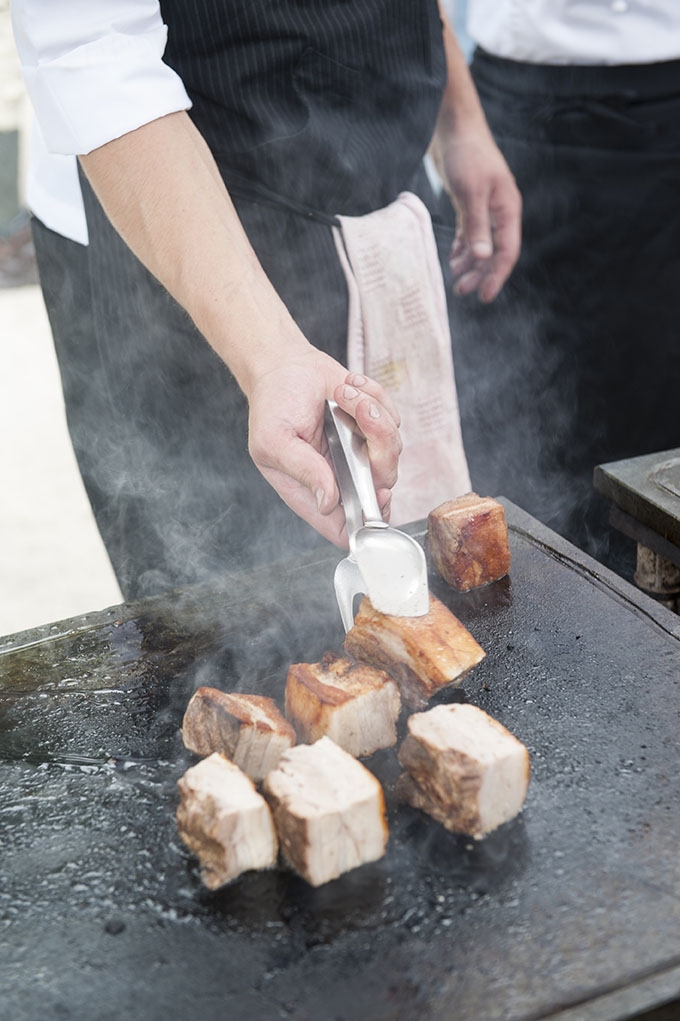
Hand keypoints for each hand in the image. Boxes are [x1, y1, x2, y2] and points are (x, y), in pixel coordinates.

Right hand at [246, 349, 401, 546]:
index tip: (377, 493)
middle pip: (381, 487)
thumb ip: (304, 472)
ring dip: (371, 413)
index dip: (366, 523)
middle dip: (378, 448)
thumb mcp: (275, 441)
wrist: (285, 365)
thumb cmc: (272, 406)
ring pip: (392, 450)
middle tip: (358, 413)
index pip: (345, 528)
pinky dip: (373, 396)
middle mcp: (341, 477)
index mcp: (312, 491)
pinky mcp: (373, 427)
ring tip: (342, 393)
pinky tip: (346, 388)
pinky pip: (392, 418)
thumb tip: (328, 502)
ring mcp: (360, 453)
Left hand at [432, 128, 521, 302]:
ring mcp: (484, 208)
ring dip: (469, 264)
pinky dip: (461, 248)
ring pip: (480, 245)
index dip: (496, 275)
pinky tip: (452, 259)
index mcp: (507, 209)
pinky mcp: (469, 203)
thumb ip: (477, 226)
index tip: (483, 296)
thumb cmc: (466, 155)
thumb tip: (483, 258)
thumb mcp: (471, 192)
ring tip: (455, 279)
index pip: (507, 251)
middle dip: (480, 274)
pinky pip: (469, 233)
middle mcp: (499, 211)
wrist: (454, 126)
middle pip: (494, 252)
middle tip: (462, 292)